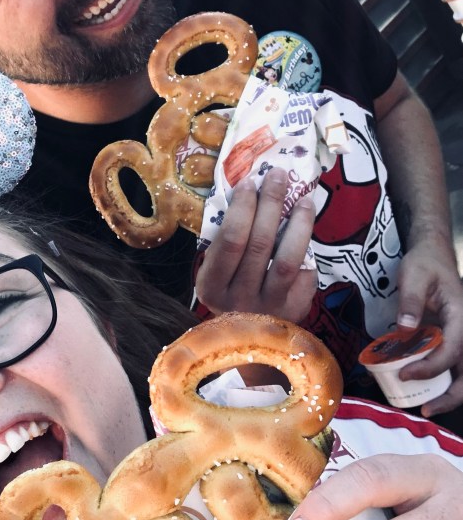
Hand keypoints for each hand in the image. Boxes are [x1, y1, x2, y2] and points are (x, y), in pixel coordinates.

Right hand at [194, 168, 316, 322]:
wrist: (245, 343)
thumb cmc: (228, 295)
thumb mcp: (215, 274)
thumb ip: (226, 244)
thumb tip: (248, 195)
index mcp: (212, 286)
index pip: (231, 240)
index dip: (242, 208)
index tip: (250, 183)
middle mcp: (239, 299)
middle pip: (260, 244)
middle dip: (271, 204)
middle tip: (279, 176)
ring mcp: (268, 308)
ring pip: (288, 260)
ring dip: (299, 224)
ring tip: (305, 200)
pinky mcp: (294, 312)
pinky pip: (305, 276)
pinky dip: (307, 252)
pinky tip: (307, 233)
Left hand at [393, 240, 462, 415]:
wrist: (433, 256)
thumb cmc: (425, 264)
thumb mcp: (414, 275)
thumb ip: (410, 300)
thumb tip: (405, 328)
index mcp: (460, 316)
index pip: (452, 350)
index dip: (430, 367)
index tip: (406, 374)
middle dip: (451, 395)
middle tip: (427, 409)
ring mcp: (461, 335)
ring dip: (449, 392)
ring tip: (427, 407)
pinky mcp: (452, 338)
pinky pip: (451, 363)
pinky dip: (440, 378)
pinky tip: (420, 386)